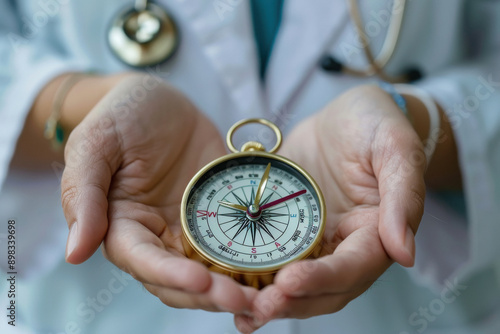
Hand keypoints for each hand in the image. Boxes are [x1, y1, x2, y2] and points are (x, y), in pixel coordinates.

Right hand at [61, 74, 255, 312]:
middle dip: (210, 293)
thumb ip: (84, 194)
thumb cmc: (121, 116)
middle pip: (181, 280)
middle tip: (245, 300)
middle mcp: (157, 236)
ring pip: (211, 271)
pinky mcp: (219, 217)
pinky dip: (254, 260)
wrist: (161, 99)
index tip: (200, 281)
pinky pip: (236, 244)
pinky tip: (278, 268)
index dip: (170, 275)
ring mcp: (190, 229)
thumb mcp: (95, 144)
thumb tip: (75, 252)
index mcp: (123, 226)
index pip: (143, 262)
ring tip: (267, 295)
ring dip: (236, 286)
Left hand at [235, 85, 426, 331]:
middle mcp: (346, 244)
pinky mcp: (290, 230)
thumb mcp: (395, 147)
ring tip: (241, 310)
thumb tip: (405, 253)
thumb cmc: (376, 124)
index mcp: (375, 231)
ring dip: (273, 301)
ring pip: (298, 284)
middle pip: (324, 290)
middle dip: (293, 302)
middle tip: (259, 306)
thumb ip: (403, 196)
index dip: (323, 279)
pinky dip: (258, 281)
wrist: (346, 115)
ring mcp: (316, 240)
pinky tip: (232, 292)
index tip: (291, 282)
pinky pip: (274, 259)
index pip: (354, 267)